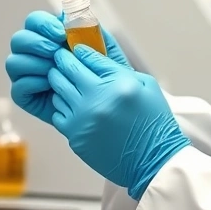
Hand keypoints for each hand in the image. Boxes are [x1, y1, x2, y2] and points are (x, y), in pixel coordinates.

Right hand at [6, 10, 132, 124]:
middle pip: (18, 39)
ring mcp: (24, 74)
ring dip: (35, 64)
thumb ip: (91, 30)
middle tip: (55, 51)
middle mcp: (31, 52)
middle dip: (36, 43)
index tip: (61, 33)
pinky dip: (35, 84)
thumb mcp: (103, 51)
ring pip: (14, 62)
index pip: (34, 21)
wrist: (103, 107)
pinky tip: (53, 87)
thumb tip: (74, 12)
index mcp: (47, 36)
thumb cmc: (102, 75)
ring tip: (55, 70)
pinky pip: (18, 86)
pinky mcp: (23, 95)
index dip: (44, 24)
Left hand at [48, 46, 189, 199]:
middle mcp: (97, 100)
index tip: (76, 47)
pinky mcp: (75, 136)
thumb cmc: (153, 122)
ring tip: (69, 83)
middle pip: (66, 69)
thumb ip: (118, 67)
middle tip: (63, 58)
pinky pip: (58, 113)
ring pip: (57, 90)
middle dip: (63, 60)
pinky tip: (73, 106)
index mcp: (118, 84)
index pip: (88, 56)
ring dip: (61, 83)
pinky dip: (63, 107)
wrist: (153, 161)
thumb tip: (94, 52)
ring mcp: (83, 119)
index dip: (79, 48)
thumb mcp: (145, 85)